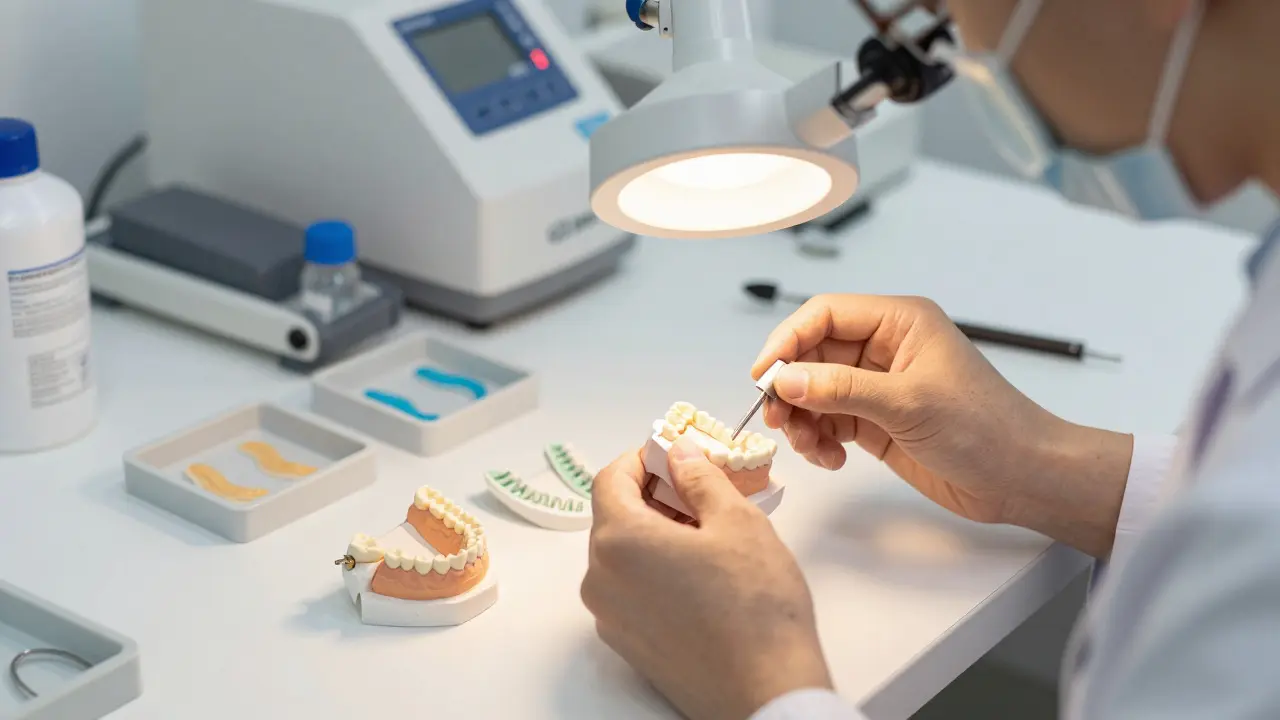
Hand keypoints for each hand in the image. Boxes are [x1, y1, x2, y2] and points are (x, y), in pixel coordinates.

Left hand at [581, 438, 833, 719]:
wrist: (766, 694)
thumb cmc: (756, 610)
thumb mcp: (737, 521)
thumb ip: (700, 478)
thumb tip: (680, 454)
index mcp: (619, 541)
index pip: (611, 480)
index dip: (641, 459)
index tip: (672, 454)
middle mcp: (601, 580)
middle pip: (615, 517)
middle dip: (654, 497)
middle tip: (701, 490)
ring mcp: (610, 618)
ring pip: (624, 556)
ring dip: (657, 535)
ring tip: (710, 534)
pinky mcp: (628, 645)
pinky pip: (631, 590)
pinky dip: (656, 571)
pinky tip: (702, 575)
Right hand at [752, 294, 1132, 557]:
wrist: (1023, 478)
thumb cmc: (987, 428)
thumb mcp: (910, 402)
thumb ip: (843, 389)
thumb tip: (787, 381)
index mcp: (899, 322)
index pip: (825, 314)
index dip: (788, 341)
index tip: (765, 376)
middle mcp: (885, 348)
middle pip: (813, 354)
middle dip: (791, 387)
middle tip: (778, 420)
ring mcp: (879, 386)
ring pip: (815, 391)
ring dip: (802, 419)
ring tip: (810, 446)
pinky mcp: (877, 421)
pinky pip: (828, 421)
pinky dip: (819, 440)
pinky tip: (831, 458)